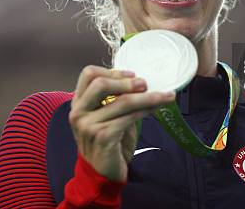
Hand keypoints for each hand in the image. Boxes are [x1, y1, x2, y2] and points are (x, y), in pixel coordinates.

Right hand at [69, 65, 174, 181]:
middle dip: (127, 82)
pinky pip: (129, 117)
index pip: (88, 74)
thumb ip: (118, 99)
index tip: (132, 74)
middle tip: (146, 84)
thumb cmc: (109, 142)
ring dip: (147, 97)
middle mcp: (79, 112)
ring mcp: (88, 125)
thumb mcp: (110, 116)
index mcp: (79, 103)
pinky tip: (155, 110)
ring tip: (165, 96)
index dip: (112, 72)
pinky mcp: (102, 137)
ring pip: (122, 102)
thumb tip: (142, 83)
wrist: (103, 173)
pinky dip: (145, 111)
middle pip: (101, 84)